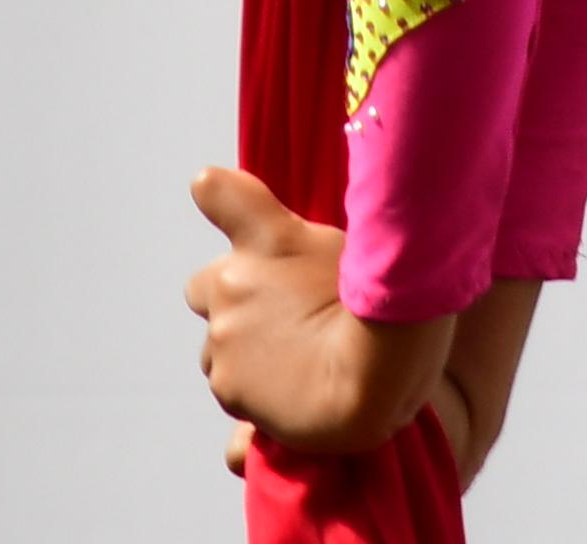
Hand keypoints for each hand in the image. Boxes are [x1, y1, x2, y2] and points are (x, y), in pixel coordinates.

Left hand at [186, 168, 454, 463]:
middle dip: (232, 300)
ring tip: (295, 364)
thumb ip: (319, 240)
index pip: (216, 191)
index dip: (220, 195)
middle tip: (283, 320)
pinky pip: (230, 387)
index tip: (219, 196)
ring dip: (243, 350)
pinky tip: (293, 394)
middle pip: (207, 288)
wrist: (373, 378)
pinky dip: (253, 393)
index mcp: (266, 238)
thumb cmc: (380, 309)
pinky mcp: (226, 384)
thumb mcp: (359, 250)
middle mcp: (231, 281)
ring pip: (217, 344)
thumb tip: (299, 239)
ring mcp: (223, 335)